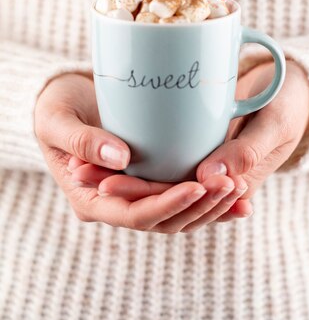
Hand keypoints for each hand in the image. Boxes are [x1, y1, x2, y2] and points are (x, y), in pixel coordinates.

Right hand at [34, 73, 250, 232]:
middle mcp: (118, 204)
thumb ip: (82, 141)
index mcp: (91, 200)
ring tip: (242, 189)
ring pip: (180, 213)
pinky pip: (185, 195)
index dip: (168, 204)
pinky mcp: (153, 179)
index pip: (135, 215)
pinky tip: (242, 192)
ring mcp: (138, 194)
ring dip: (212, 204)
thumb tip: (121, 160)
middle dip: (200, 206)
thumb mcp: (56, 120)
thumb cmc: (54, 108)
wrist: (64, 100)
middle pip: (165, 219)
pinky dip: (211, 196)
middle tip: (232, 185)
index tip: (198, 185)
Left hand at [87, 59, 308, 230]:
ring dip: (118, 172)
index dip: (142, 197)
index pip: (180, 203)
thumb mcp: (275, 127)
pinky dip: (134, 153)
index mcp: (231, 189)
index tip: (106, 184)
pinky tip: (102, 147)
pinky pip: (162, 153)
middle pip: (157, 192)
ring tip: (78, 161)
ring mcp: (202, 161)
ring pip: (154, 175)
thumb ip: (247, 152)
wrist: (298, 86)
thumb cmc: (293, 107)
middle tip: (78, 169)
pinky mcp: (195, 141)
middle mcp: (210, 181)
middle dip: (118, 185)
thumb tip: (208, 176)